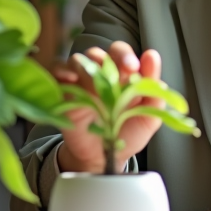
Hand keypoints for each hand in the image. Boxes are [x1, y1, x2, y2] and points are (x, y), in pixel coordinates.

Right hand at [53, 41, 163, 173]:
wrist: (103, 158)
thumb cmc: (126, 134)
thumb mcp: (147, 117)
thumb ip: (154, 91)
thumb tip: (154, 60)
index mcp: (121, 76)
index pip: (121, 53)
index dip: (126, 56)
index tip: (134, 67)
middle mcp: (99, 75)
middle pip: (99, 52)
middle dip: (111, 58)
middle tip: (124, 70)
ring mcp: (79, 82)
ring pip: (78, 60)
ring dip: (88, 68)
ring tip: (97, 86)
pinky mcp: (62, 93)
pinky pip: (56, 73)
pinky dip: (61, 70)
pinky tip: (71, 78)